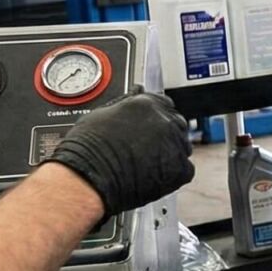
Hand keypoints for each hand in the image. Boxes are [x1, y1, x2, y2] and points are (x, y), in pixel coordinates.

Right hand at [46, 93, 194, 214]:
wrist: (88, 177)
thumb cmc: (87, 149)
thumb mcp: (101, 114)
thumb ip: (125, 103)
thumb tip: (135, 94)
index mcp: (148, 104)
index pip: (164, 104)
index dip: (155, 117)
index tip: (149, 126)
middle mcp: (166, 121)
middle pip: (174, 125)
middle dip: (163, 135)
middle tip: (144, 148)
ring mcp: (176, 145)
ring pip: (180, 146)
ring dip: (168, 153)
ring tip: (144, 163)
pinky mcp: (181, 169)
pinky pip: (184, 169)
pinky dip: (172, 173)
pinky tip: (153, 175)